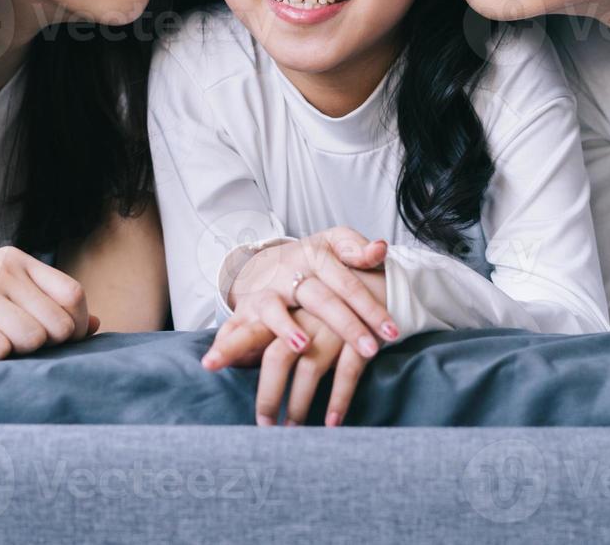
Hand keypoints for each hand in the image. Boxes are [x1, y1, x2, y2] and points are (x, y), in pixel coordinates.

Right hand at [0, 245, 97, 359]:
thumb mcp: (0, 295)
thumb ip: (45, 306)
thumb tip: (97, 325)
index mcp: (16, 260)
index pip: (73, 296)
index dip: (74, 327)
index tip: (54, 343)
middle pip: (58, 325)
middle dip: (44, 347)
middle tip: (12, 346)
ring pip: (32, 341)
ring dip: (15, 355)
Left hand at [207, 307, 368, 426]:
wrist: (373, 281)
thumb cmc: (321, 301)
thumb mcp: (288, 308)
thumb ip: (258, 330)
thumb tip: (226, 358)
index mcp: (282, 307)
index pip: (248, 329)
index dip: (228, 346)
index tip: (208, 365)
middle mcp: (303, 315)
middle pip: (277, 355)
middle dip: (268, 393)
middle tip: (261, 425)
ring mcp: (332, 326)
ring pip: (310, 368)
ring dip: (299, 403)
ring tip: (291, 431)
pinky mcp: (359, 337)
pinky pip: (348, 371)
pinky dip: (339, 398)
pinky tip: (332, 423)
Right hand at [214, 226, 393, 368]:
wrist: (266, 264)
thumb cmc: (312, 261)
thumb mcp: (334, 246)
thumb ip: (356, 249)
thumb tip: (381, 247)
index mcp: (316, 256)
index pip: (347, 281)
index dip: (370, 305)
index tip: (392, 331)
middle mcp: (288, 273)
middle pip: (319, 298)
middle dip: (345, 324)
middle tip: (369, 349)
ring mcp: (264, 292)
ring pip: (274, 311)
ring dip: (286, 329)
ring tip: (301, 347)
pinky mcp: (244, 311)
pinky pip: (234, 328)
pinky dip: (225, 345)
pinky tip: (217, 363)